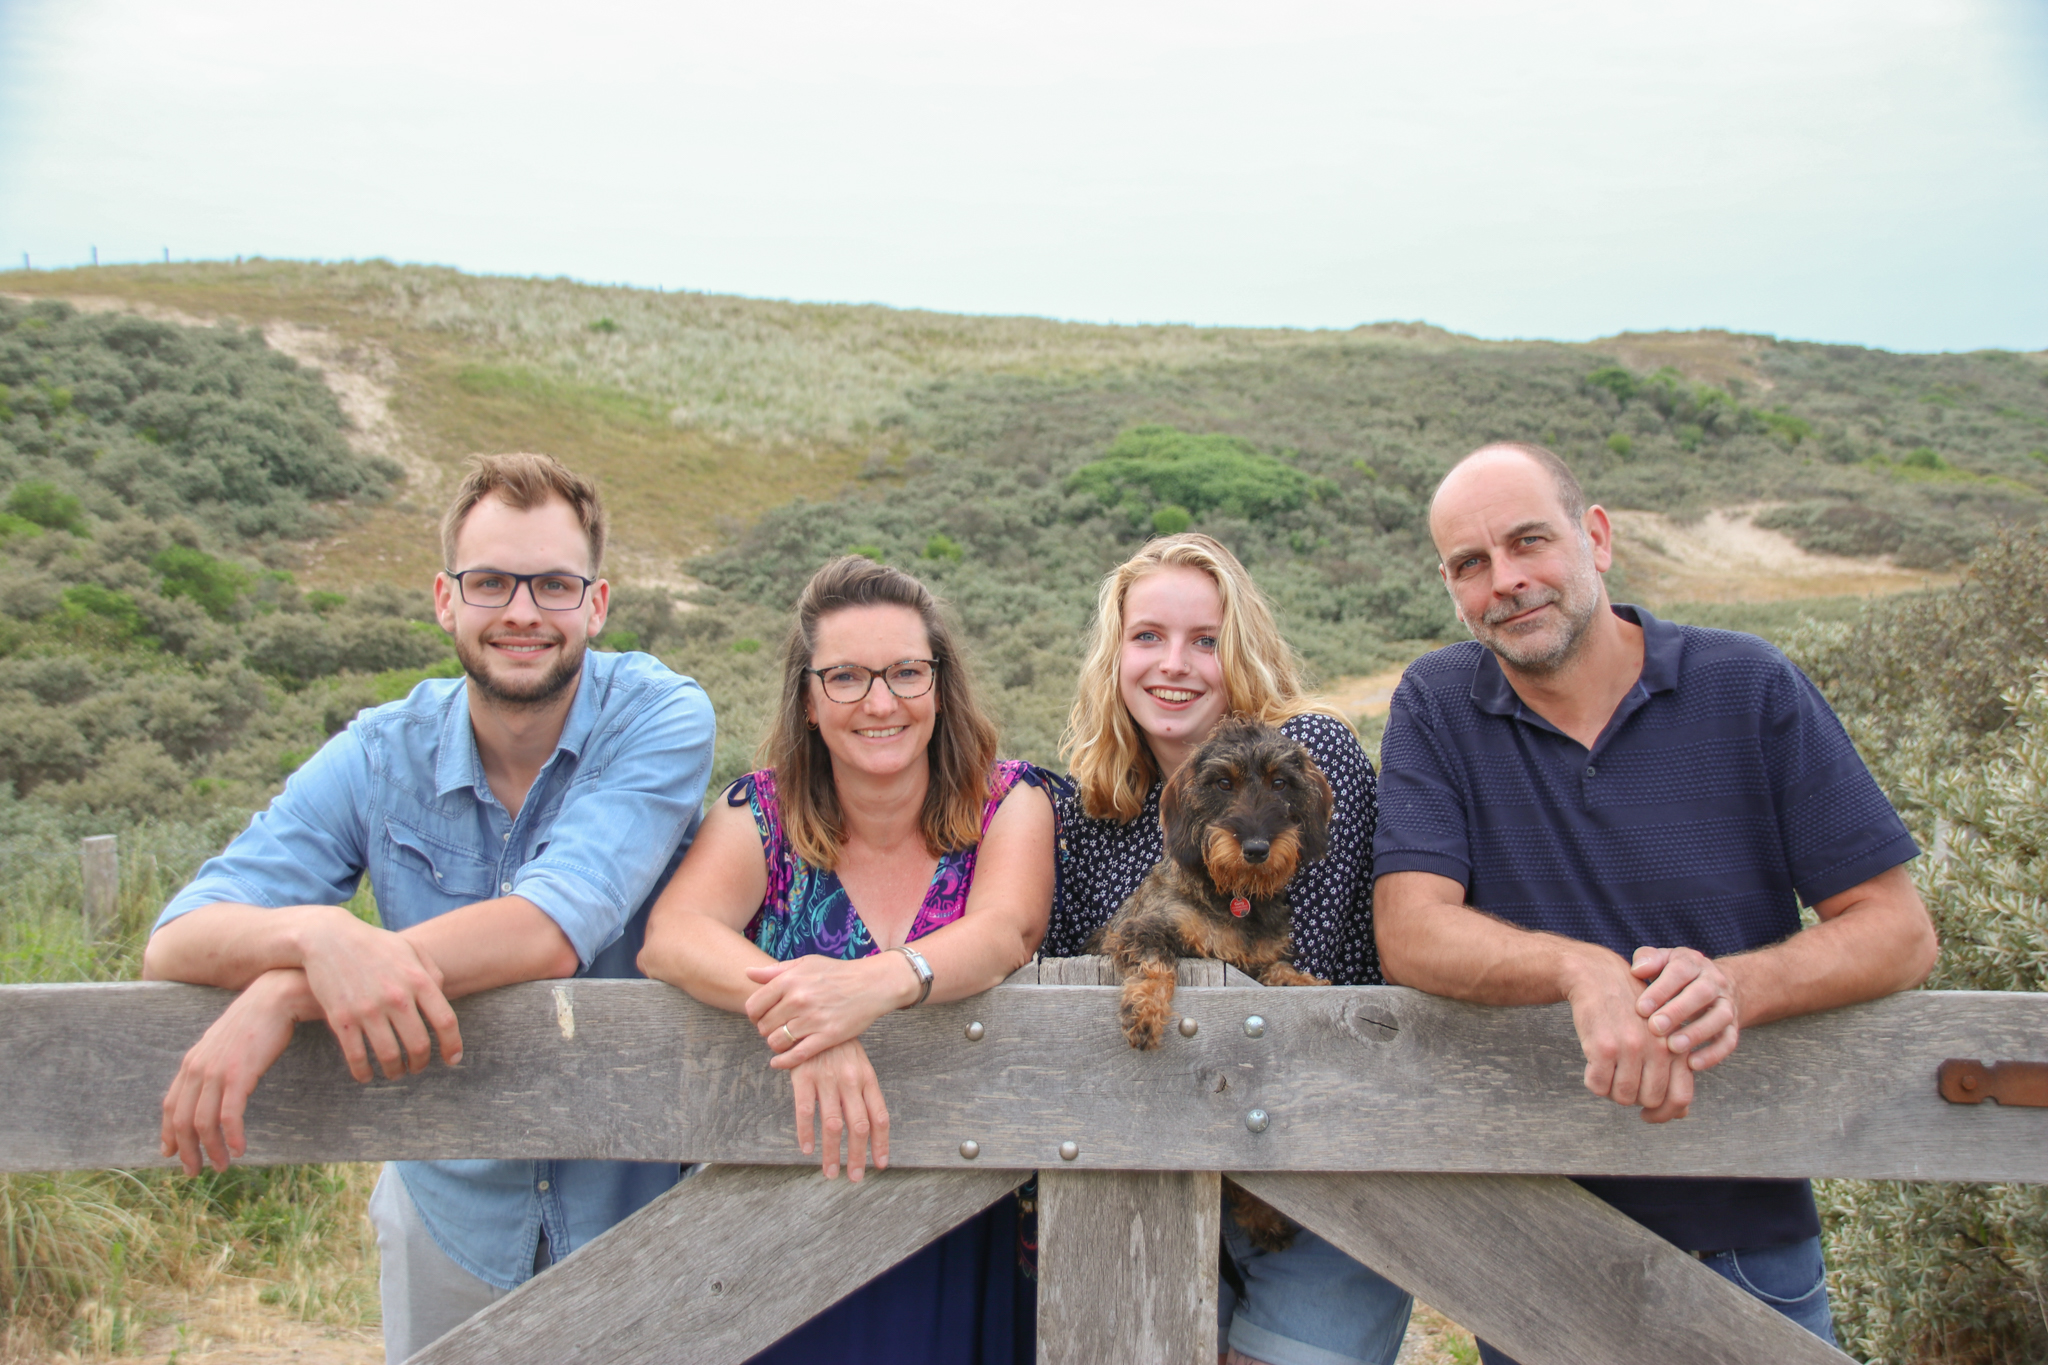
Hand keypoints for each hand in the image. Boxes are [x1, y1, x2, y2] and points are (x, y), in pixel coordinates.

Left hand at [160, 969, 314, 1173]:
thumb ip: (211, 1064)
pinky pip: (229, 1114)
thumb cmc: (255, 1021)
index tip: (171, 1154)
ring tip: (222, 1165)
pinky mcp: (238, 1074)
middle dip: (187, 1151)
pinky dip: (232, 1136)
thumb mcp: (224, 1044)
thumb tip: (210, 1084)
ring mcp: (216, 1072)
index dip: (168, 1134)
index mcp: (191, 1062)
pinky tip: (240, 1149)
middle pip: (182, 1120)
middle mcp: (197, 1069)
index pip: (170, 1106)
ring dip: (211, 1149)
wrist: (275, 998)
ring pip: (203, 1122)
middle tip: (195, 1171)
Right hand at [298, 912, 462, 1081]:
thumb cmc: (375, 945)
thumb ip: (432, 974)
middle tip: (418, 1067)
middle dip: (421, 1063)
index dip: (452, 1046)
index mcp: (418, 979)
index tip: (452, 1060)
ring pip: (389, 1056)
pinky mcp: (341, 1018)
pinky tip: (367, 1076)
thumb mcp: (410, 950)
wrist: (328, 937)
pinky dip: (363, 1072)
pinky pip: (356, 1056)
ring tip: (396, 1072)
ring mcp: (368, 1009)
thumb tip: (443, 1002)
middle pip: (419, 1045)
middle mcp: (396, 997)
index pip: (445, 1021)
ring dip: (395, 1071)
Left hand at [746, 954, 915, 1070]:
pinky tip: (779, 1062)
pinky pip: (796, 1056)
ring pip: (776, 1042)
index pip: (753, 1006)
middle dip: (766, 1030)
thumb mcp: (805, 963)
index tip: (761, 1017)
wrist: (872, 984)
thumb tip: (747, 972)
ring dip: (776, 1044)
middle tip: (775, 1029)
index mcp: (789, 980)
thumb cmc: (837, 972)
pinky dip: (783, 1062)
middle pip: (763, 1026)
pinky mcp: (827, 1036)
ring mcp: (812, 1019)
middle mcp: (798, 1000)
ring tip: (783, 1040)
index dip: (754, 1015)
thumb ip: (775, 970)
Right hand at [789, 1039, 890, 1180]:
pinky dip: (806, 1134)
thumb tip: (871, 1124)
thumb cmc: (838, 1043)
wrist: (814, 1014)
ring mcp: (828, 1080)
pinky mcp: (804, 1077)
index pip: (879, 1117)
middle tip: (855, 1177)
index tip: (880, 1164)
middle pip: (859, 1126)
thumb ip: (863, 1090)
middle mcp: (851, 1082)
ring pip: (833, 1125)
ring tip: (831, 1172)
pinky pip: (806, 1111)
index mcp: (867, 1078)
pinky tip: (806, 1149)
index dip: (881, 1143)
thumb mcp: (858, 1062)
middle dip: (857, 1156)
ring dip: (833, 1153)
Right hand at [1562, 948, 1694, 1123]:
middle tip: (1619, 1084)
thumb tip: (1682, 1113)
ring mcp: (1631, 1048)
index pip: (1681, 1097)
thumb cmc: (1630, 1009)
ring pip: (1622, 1096)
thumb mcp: (1659, 1035)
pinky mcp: (1604, 1048)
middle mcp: (1659, 1048)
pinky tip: (1592, 1067)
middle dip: (1633, 1099)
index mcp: (1676, 1046)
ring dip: (1611, 1091)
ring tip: (1606, 1073)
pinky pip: (1598, 1086)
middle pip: (1649, 1099)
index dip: (1664, 1114)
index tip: (1648, 1115)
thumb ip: (1673, 1071)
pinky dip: (1593, 1082)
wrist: (1598, 976)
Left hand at [1631, 946, 1740, 1070]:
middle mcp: (1714, 982)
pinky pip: (1729, 1041)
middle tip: (1655, 1027)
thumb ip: (1648, 960)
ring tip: (1673, 1047)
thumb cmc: (1675, 975)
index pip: (1680, 971)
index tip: (1641, 1008)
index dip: (1661, 989)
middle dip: (1678, 1011)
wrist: (1715, 984)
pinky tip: (1691, 1065)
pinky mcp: (1733, 1027)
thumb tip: (1637, 970)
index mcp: (1693, 963)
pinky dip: (1713, 1054)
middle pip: (1702, 993)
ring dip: (1697, 1033)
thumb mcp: (1662, 961)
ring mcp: (1727, 1004)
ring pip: (1720, 1017)